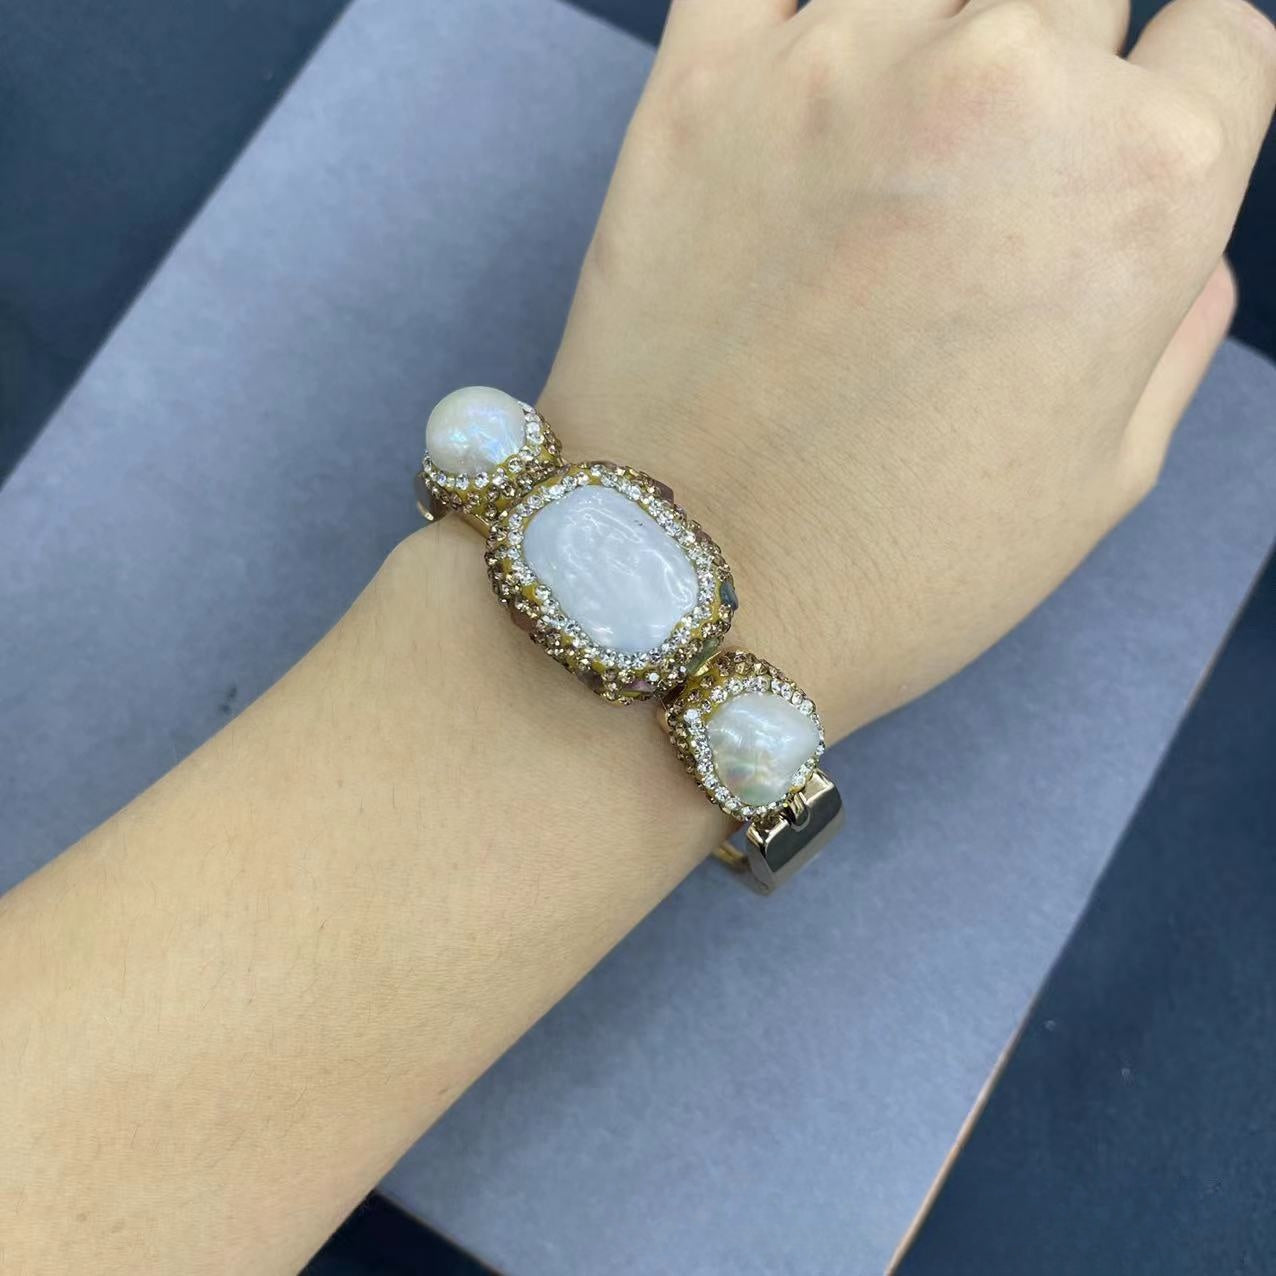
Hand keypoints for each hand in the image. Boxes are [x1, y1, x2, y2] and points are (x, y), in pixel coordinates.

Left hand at [541, 0, 1274, 733]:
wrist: (689, 591)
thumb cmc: (900, 568)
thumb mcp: (1102, 479)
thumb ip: (1172, 324)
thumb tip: (1178, 224)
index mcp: (1142, 188)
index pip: (1225, 31)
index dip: (1184, 83)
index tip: (1134, 118)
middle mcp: (1005, 92)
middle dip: (1065, 48)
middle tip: (999, 145)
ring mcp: (838, 70)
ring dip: (947, 21)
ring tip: (902, 122)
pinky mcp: (698, 82)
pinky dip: (802, 5)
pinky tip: (815, 71)